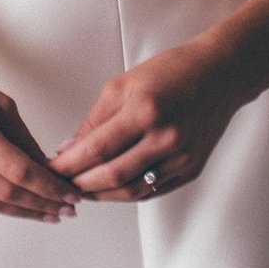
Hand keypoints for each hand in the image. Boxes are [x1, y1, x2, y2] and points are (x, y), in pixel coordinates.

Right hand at [0, 54, 79, 221]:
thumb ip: (22, 137)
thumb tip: (45, 168)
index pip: (22, 171)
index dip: (50, 188)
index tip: (69, 196)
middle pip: (7, 193)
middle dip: (41, 205)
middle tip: (63, 211)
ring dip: (19, 211)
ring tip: (43, 213)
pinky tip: (11, 204)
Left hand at [47, 44, 245, 200]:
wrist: (219, 75)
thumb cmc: (170, 72)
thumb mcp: (122, 85)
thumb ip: (95, 120)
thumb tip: (69, 149)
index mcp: (144, 111)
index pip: (96, 149)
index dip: (68, 164)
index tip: (49, 169)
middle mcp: (165, 139)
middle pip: (112, 175)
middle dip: (79, 184)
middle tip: (59, 185)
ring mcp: (181, 158)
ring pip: (132, 190)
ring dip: (101, 195)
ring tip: (80, 190)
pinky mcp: (191, 170)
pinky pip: (152, 190)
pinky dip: (126, 194)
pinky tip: (108, 189)